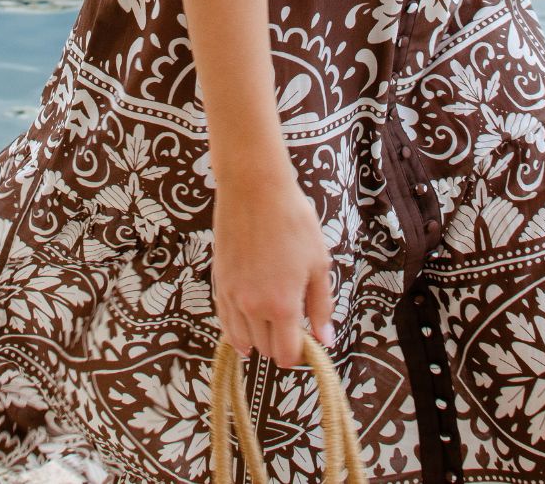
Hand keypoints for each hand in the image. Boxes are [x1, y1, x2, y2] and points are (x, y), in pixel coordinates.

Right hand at [212, 171, 333, 367]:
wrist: (255, 189)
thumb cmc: (293, 221)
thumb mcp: (318, 262)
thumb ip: (321, 305)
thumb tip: (325, 339)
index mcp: (282, 306)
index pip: (286, 354)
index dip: (298, 353)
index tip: (305, 341)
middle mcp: (253, 307)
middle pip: (264, 348)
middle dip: (279, 343)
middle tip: (291, 323)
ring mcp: (232, 296)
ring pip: (242, 339)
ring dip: (257, 337)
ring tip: (269, 322)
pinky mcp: (219, 281)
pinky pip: (224, 320)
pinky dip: (235, 328)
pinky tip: (244, 324)